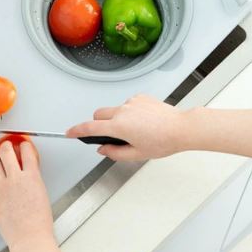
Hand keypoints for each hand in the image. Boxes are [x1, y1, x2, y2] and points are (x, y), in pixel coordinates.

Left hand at [0, 141, 53, 250]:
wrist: (29, 237)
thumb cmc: (39, 221)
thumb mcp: (42, 191)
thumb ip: (33, 177)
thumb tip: (28, 170)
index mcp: (31, 176)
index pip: (26, 151)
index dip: (25, 144)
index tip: (24, 144)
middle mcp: (15, 179)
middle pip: (6, 151)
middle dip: (6, 144)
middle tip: (7, 143)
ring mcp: (2, 187)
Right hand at [67, 94, 188, 160]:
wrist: (181, 127)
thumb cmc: (163, 141)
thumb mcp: (137, 154)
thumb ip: (115, 153)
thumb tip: (103, 149)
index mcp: (119, 126)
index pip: (90, 128)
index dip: (77, 130)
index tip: (69, 132)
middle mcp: (122, 111)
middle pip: (98, 115)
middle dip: (98, 124)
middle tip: (111, 135)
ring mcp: (131, 102)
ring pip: (113, 110)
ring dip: (116, 119)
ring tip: (136, 129)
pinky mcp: (139, 97)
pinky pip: (127, 105)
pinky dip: (129, 112)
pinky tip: (143, 120)